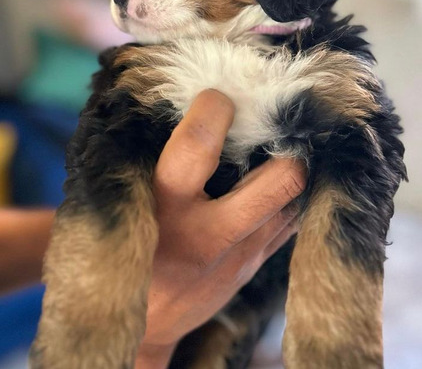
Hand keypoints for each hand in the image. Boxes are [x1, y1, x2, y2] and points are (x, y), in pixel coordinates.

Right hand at [135, 90, 305, 367]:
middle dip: (287, 148)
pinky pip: (290, 222)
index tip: (217, 98)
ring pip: (295, 200)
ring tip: (281, 148)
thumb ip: (144, 164)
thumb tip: (160, 109)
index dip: (213, 110)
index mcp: (166, 210)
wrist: (145, 322)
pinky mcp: (256, 266)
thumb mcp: (126, 206)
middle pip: (281, 180)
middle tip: (274, 128)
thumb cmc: (129, 249)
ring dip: (293, 169)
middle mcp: (211, 234)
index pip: (196, 146)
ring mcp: (242, 255)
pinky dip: (288, 196)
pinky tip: (274, 182)